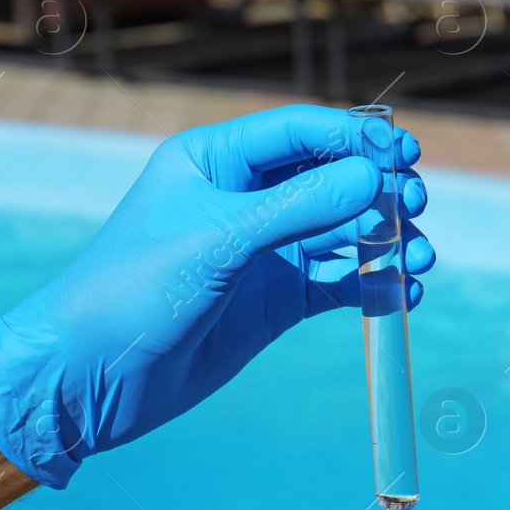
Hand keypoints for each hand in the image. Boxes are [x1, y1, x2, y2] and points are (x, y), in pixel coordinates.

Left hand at [0, 105, 434, 488]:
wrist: (88, 378)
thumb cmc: (131, 290)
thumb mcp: (218, 240)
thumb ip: (299, 207)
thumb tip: (374, 176)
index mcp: (216, 160)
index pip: (300, 131)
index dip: (356, 137)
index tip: (403, 153)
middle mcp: (244, 199)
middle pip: (332, 178)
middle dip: (379, 190)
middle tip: (414, 204)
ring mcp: (264, 251)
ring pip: (344, 232)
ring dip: (385, 242)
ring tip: (421, 258)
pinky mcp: (275, 300)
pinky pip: (338, 282)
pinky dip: (373, 286)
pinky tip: (404, 293)